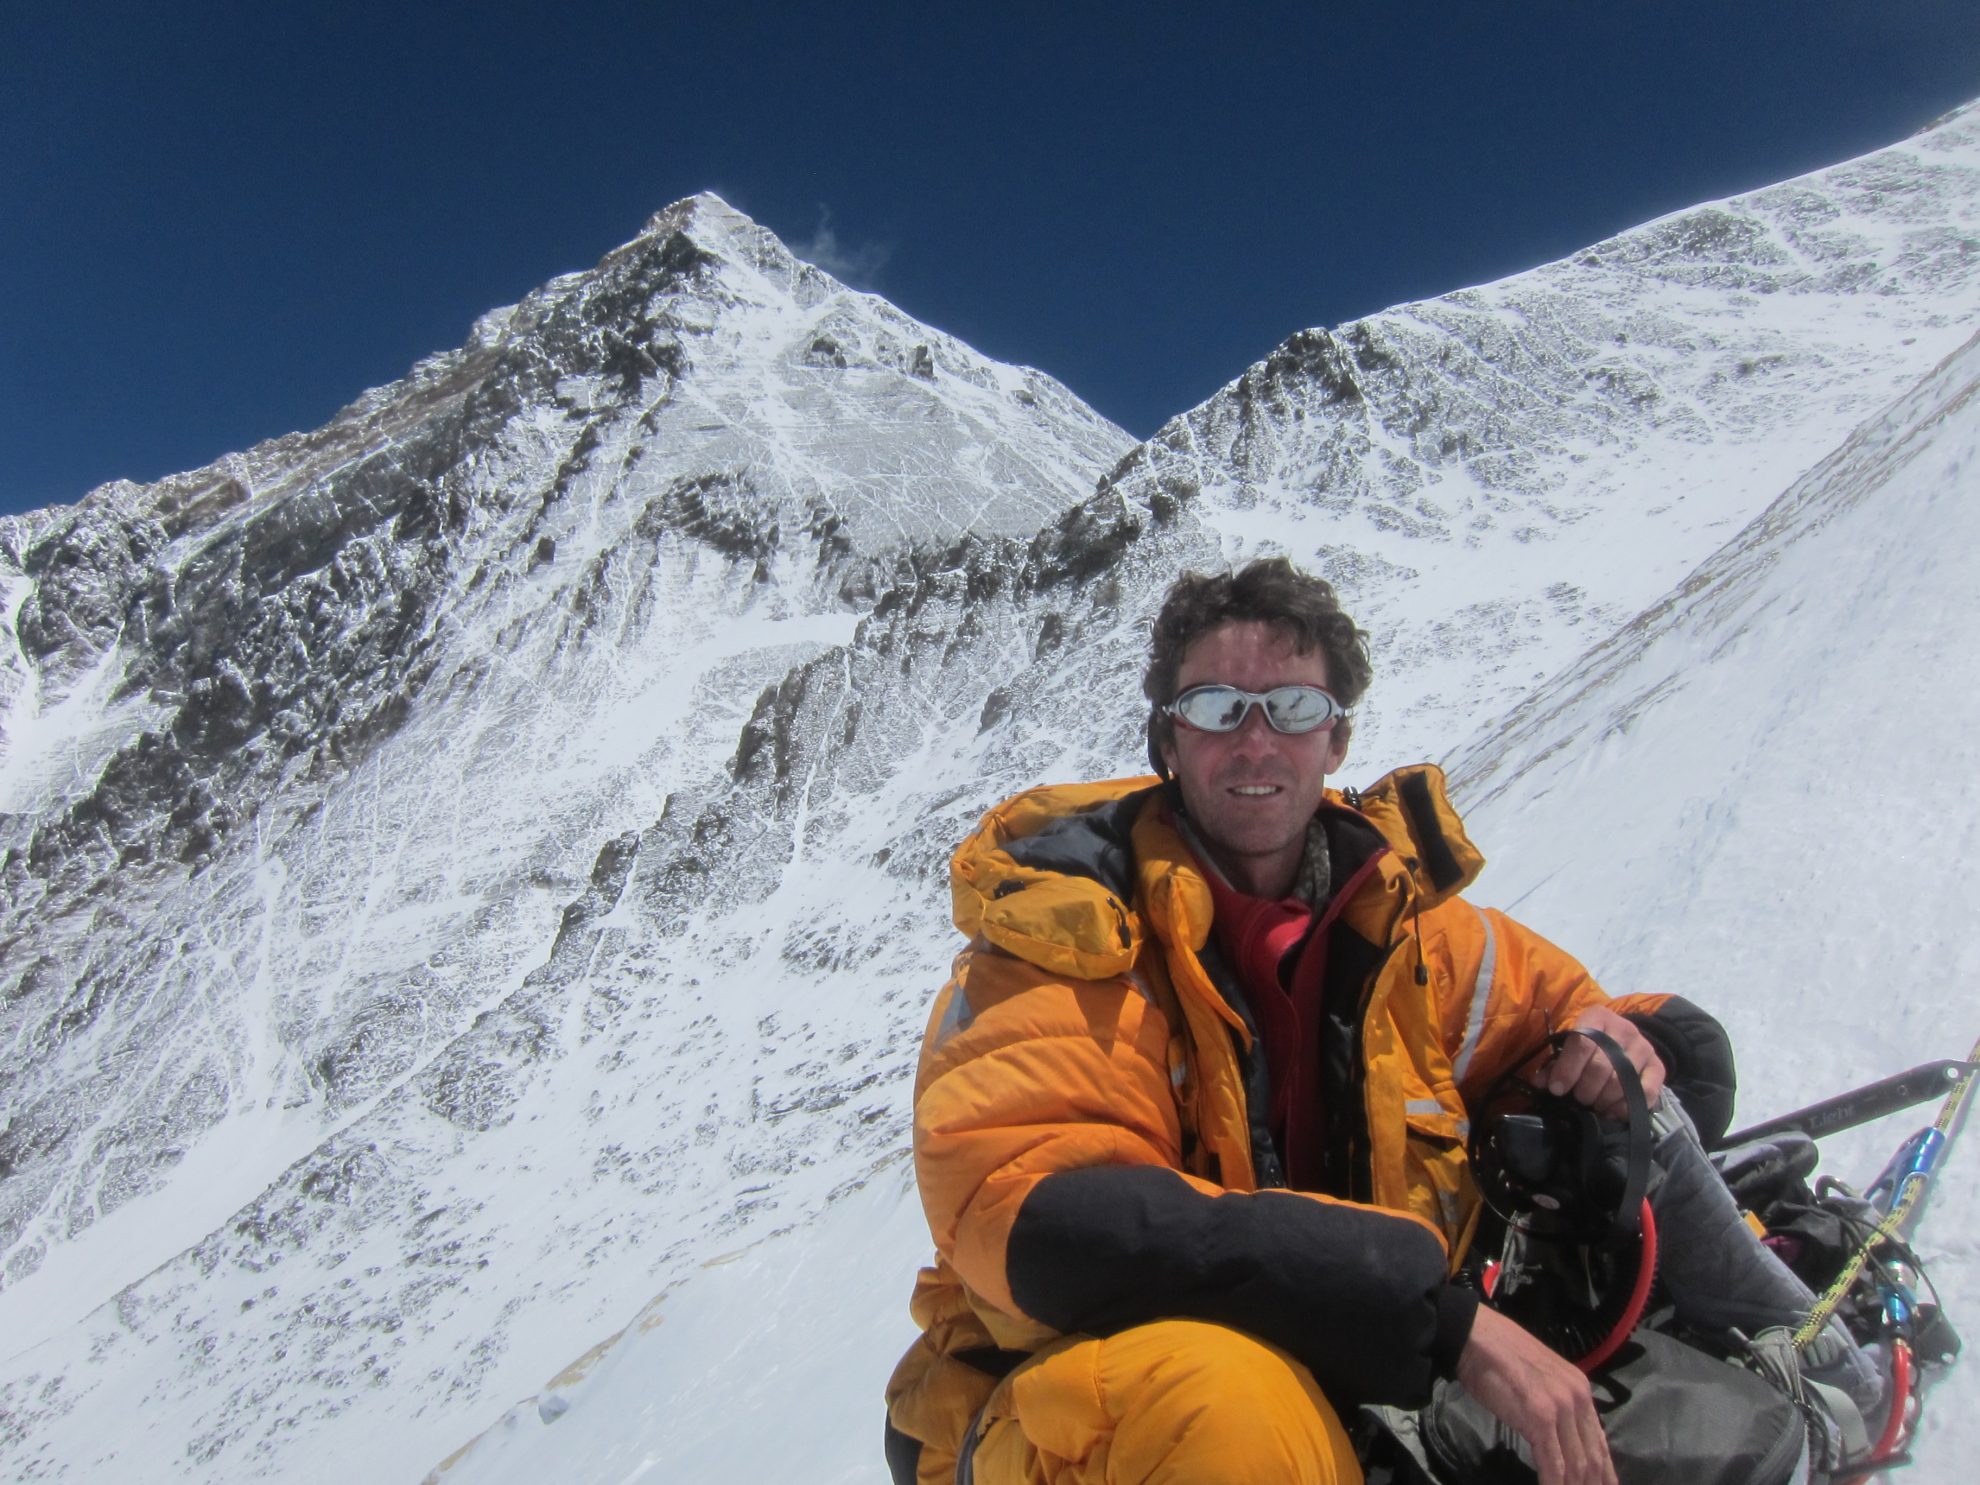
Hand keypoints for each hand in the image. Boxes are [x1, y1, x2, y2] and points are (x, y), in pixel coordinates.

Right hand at [1457, 1305, 1615, 1484]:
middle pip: (1593, 1455)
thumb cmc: (1499, 1355)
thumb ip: (1554, 1403)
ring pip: (1577, 1463)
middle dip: (1593, 1483)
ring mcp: (1560, 1408)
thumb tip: (1558, 1434)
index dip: (1604, 1471)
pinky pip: (1553, 1462)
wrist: (1476, 1336)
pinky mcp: (1540, 1418)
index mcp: (1580, 1388)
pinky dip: (1553, 1483)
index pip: (1599, 1440)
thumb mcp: (1539, 1379)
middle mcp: (1578, 1398)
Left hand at [1531, 1006, 1665, 1120]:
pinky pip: (1646, 1091)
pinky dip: (1626, 1106)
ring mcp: (1644, 1047)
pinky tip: (1612, 1112)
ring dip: (1604, 1099)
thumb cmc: (1589, 1044)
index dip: (1567, 1069)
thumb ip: (1555, 1063)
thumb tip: (1541, 1082)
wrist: (1622, 1039)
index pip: (1582, 1043)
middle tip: (1578, 1098)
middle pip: (1602, 1065)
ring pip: (1622, 1080)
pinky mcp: (1658, 1066)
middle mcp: (1624, 1028)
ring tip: (1593, 1105)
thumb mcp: (1570, 1046)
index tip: (1557, 1089)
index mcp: (1597, 1017)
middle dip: (1585, 1088)